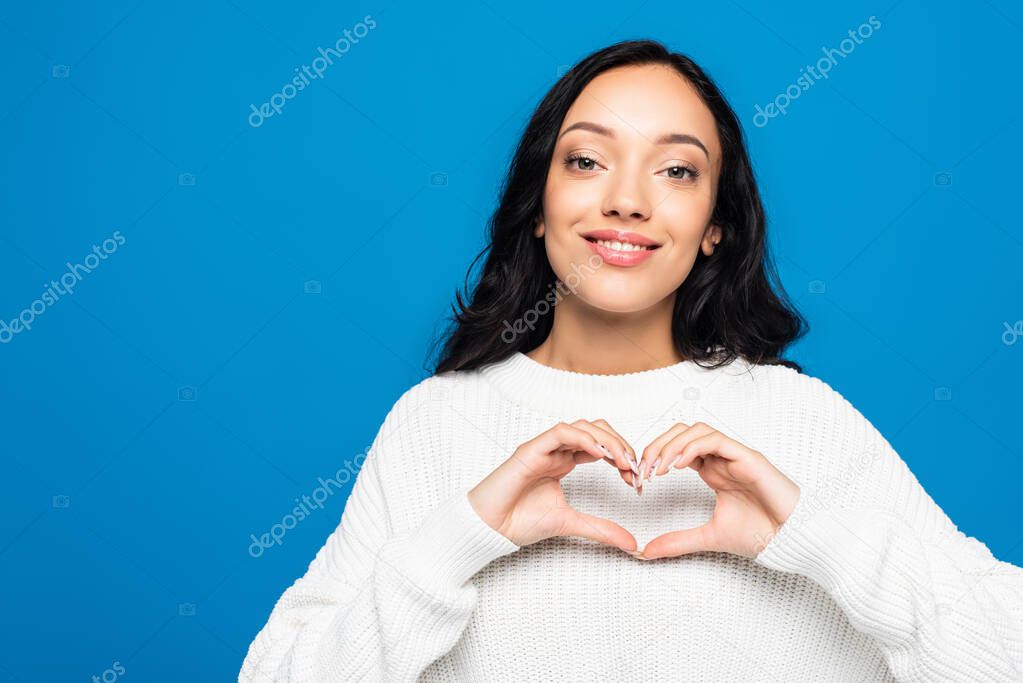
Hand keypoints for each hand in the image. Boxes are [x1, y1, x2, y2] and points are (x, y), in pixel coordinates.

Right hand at [468, 419, 641, 550]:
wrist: (490, 527)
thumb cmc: (519, 521)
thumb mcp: (571, 524)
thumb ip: (600, 529)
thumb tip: (632, 542)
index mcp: (564, 462)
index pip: (600, 446)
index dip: (622, 457)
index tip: (635, 479)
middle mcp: (556, 451)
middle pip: (596, 430)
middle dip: (620, 444)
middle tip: (633, 468)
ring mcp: (544, 447)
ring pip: (582, 426)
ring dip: (607, 440)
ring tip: (622, 461)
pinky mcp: (531, 449)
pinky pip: (560, 432)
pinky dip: (583, 438)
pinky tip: (600, 453)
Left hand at [636, 422, 800, 559]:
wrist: (791, 539)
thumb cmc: (761, 533)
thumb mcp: (709, 537)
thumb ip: (678, 541)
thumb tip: (646, 551)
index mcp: (713, 470)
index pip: (677, 448)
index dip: (655, 457)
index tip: (639, 478)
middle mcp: (722, 458)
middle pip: (683, 432)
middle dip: (658, 445)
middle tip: (642, 469)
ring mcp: (735, 455)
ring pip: (697, 430)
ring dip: (672, 444)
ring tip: (657, 468)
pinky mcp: (748, 457)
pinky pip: (715, 439)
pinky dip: (692, 447)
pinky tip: (678, 465)